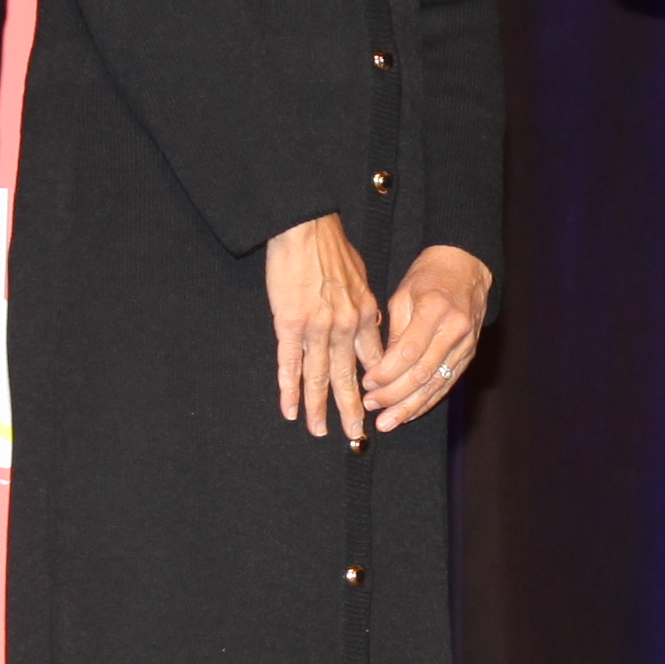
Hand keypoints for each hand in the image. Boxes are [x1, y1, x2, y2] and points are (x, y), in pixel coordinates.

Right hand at [264, 214, 383, 441]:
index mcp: (364, 315)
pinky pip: (290, 364)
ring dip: (319, 407)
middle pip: (348, 378)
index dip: (373, 386)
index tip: (374, 406)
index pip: (373, 360)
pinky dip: (290, 390)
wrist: (306, 228)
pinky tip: (291, 409)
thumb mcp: (360, 277)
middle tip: (353, 435)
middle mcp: (345, 327)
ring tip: (319, 431)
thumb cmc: (331, 247)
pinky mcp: (290, 324)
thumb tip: (368, 321)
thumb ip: (363, 305)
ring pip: (319, 377)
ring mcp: (317, 328)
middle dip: (349, 410)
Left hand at [362, 246, 495, 427]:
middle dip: (394, 395)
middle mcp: (455, 330)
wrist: (466, 268)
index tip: (366, 383)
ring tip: (387, 422)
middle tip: (371, 406)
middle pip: (423, 373)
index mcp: (435, 309)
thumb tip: (380, 368)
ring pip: (436, 384)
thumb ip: (394, 332)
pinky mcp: (469, 355)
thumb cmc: (428, 277)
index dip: (386, 373)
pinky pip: (447, 384)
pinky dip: (427, 401)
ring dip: (409, 406)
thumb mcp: (403, 295)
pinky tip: (409, 414)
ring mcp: (465, 345)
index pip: (409, 351)